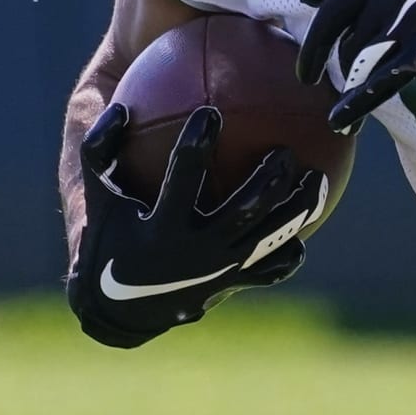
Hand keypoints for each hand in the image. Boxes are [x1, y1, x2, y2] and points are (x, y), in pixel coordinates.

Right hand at [65, 103, 321, 348]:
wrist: (120, 307)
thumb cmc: (109, 235)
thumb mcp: (96, 194)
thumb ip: (98, 149)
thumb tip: (120, 107)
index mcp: (162, 226)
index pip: (184, 177)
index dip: (197, 143)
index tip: (210, 112)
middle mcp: (195, 252)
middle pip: (244, 210)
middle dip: (269, 179)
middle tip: (286, 152)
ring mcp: (219, 272)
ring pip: (270, 238)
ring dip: (298, 208)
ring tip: (319, 177)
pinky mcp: (232, 285)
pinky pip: (272, 267)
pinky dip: (291, 248)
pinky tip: (307, 223)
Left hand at [295, 0, 415, 130]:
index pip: (333, 8)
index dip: (315, 41)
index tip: (305, 68)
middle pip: (346, 40)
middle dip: (332, 67)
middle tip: (320, 87)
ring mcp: (409, 20)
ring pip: (363, 61)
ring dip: (351, 89)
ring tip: (345, 113)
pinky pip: (383, 78)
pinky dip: (357, 102)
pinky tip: (341, 119)